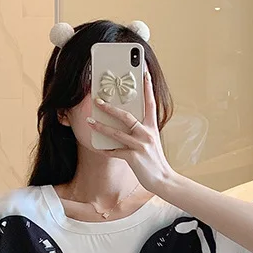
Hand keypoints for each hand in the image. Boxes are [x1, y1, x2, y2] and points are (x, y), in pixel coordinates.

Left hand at [87, 69, 175, 193]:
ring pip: (116, 133)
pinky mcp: (134, 158)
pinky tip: (97, 147)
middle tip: (97, 100)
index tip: (144, 72)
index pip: (150, 103)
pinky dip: (105, 150)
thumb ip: (141, 132)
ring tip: (89, 121)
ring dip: (101, 126)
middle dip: (110, 108)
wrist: (163, 180)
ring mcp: (140, 146)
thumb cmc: (155, 161)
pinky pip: (115, 152)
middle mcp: (146, 134)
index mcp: (152, 128)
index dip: (147, 87)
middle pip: (126, 116)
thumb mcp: (152, 142)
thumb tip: (125, 125)